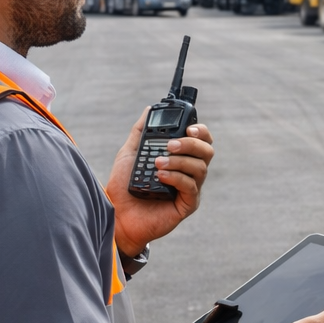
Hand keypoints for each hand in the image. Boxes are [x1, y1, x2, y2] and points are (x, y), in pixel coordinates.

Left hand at [107, 108, 214, 256]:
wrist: (117, 213)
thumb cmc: (124, 185)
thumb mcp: (130, 153)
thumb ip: (141, 131)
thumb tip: (148, 109)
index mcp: (181, 157)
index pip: (202, 140)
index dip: (201, 131)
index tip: (189, 128)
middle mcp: (189, 171)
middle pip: (207, 151)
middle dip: (191, 144)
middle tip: (170, 145)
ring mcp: (190, 188)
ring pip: (200, 168)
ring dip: (180, 161)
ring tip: (158, 163)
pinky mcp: (187, 204)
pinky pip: (191, 187)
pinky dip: (177, 178)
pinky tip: (161, 176)